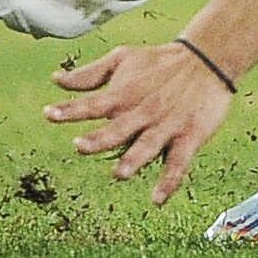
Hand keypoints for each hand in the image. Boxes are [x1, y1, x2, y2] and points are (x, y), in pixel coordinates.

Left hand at [44, 43, 236, 204]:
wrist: (208, 59)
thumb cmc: (160, 62)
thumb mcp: (123, 59)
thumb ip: (89, 74)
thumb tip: (55, 80)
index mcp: (124, 95)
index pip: (93, 103)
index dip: (70, 109)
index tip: (49, 113)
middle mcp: (143, 111)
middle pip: (118, 128)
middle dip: (100, 138)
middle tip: (80, 146)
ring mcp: (166, 125)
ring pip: (147, 145)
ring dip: (133, 159)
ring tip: (119, 174)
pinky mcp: (189, 136)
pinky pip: (178, 162)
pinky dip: (169, 181)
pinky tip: (157, 199)